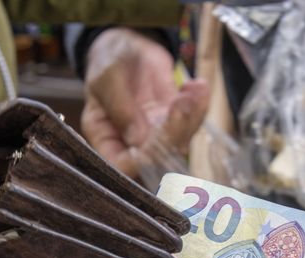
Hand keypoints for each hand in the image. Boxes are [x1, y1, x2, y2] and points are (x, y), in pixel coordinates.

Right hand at [82, 28, 209, 177]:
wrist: (127, 46)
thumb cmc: (108, 60)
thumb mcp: (107, 77)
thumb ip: (119, 105)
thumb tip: (137, 139)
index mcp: (105, 138)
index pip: (123, 165)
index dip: (142, 159)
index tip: (158, 134)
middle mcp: (130, 142)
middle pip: (156, 158)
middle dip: (174, 132)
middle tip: (183, 100)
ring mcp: (154, 132)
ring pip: (179, 141)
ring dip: (192, 117)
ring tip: (195, 88)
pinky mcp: (173, 120)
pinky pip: (191, 123)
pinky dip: (199, 106)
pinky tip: (197, 85)